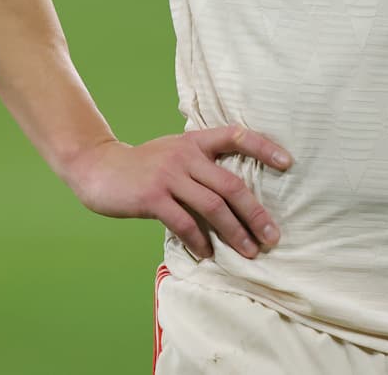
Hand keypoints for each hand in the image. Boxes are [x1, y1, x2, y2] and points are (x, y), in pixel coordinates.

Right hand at [62, 125, 292, 260]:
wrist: (98, 168)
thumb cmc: (143, 166)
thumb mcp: (174, 152)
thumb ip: (201, 164)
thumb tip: (237, 195)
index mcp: (195, 141)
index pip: (236, 135)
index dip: (264, 147)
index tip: (288, 163)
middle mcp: (185, 155)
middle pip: (232, 185)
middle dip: (256, 213)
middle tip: (272, 236)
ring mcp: (169, 175)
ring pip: (213, 206)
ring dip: (235, 232)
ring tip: (249, 251)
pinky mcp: (152, 196)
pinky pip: (184, 222)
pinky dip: (200, 240)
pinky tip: (208, 253)